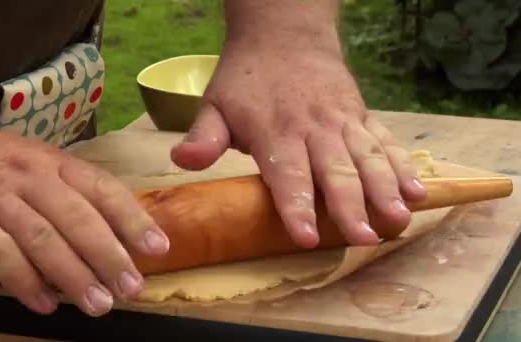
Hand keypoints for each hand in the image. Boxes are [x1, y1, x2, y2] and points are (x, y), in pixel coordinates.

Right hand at [0, 111, 169, 316]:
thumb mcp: (36, 165)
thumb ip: (73, 195)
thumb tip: (121, 237)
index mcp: (54, 162)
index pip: (102, 189)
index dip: (133, 219)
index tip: (157, 248)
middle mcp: (28, 177)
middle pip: (77, 217)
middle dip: (108, 255)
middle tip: (131, 288)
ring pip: (41, 237)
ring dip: (73, 274)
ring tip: (98, 304)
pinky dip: (23, 281)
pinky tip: (45, 303)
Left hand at [170, 40, 426, 248]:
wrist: (284, 34)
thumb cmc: (246, 78)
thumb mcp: (214, 103)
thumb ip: (203, 136)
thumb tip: (182, 161)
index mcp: (275, 131)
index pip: (287, 175)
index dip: (296, 206)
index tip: (307, 237)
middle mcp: (314, 128)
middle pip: (335, 171)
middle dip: (351, 207)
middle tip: (364, 239)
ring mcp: (343, 122)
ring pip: (368, 159)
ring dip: (385, 190)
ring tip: (399, 221)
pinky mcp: (361, 116)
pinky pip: (385, 142)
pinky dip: (403, 166)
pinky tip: (418, 191)